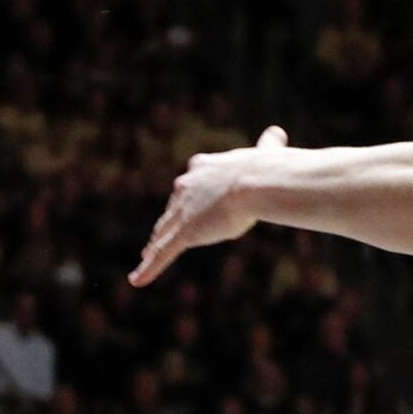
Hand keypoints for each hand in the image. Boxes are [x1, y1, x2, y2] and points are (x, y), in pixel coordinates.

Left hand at [131, 124, 289, 286]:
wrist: (257, 181)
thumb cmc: (266, 168)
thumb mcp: (265, 154)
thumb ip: (267, 146)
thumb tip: (276, 132)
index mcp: (202, 166)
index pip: (190, 186)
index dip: (188, 198)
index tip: (186, 204)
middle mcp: (185, 186)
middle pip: (173, 208)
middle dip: (168, 221)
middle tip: (159, 233)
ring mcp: (182, 210)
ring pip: (164, 231)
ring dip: (155, 243)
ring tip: (147, 254)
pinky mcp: (184, 232)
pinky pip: (162, 253)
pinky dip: (149, 268)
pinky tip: (136, 281)